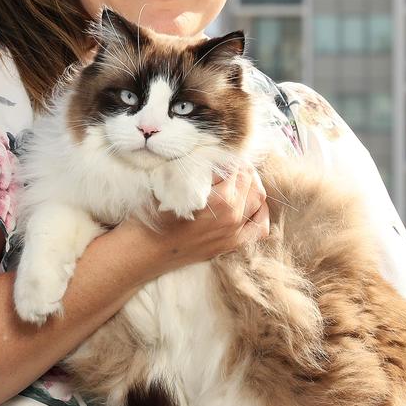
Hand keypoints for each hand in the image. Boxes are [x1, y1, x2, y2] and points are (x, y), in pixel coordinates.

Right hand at [127, 160, 269, 278]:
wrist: (145, 250)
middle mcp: (233, 217)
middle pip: (250, 181)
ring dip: (252, 185)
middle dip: (242, 169)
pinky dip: (260, 213)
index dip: (228, 158)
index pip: (236, 168)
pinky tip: (252, 204)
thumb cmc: (154, 214)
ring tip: (239, 180)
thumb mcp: (174, 182)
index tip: (219, 156)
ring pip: (259, 200)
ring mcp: (234, 233)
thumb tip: (215, 156)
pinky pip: (260, 228)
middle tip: (228, 164)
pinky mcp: (231, 245)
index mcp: (222, 199)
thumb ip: (199, 169)